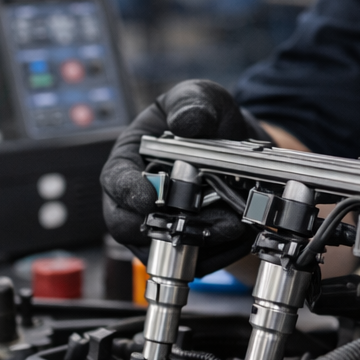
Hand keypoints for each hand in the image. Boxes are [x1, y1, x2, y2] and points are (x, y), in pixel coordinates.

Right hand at [101, 79, 268, 274]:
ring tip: (236, 223)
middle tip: (206, 216)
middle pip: (133, 227)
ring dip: (203, 240)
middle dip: (170, 224)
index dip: (128, 192)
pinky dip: (222, 250)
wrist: (240, 146)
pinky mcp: (187, 248)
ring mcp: (159, 229)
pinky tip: (244, 230)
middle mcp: (136, 201)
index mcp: (129, 161)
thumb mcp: (201, 97)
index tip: (150, 197)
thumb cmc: (208, 120)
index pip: (115, 181)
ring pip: (168, 249)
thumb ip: (193, 103)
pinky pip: (198, 261)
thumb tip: (187, 120)